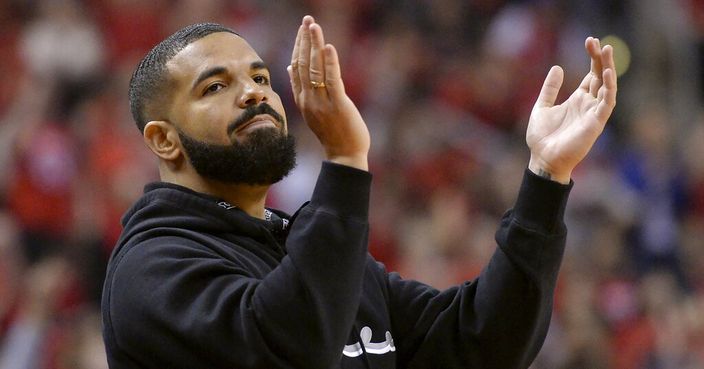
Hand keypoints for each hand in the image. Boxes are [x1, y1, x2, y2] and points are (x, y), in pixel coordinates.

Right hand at [288, 16, 369, 170]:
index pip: (296, 67)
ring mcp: (321, 102)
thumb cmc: (333, 132)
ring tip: (313, 26)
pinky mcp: (337, 105)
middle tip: (307, 20)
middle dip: (304, 40)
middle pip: (302, 64)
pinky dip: (329, 62)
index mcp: (303, 99)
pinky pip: (331, 80)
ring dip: (314, 45)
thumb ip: (303, 89)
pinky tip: (328, 47)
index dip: (298, 46)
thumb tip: (291, 68)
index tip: (302, 29)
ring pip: (314, 68)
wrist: (343, 155)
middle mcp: (309, 99)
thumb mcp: (313, 110)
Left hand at [526, 37, 616, 183]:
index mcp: (577, 100)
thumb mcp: (541, 107)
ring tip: (606, 51)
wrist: (543, 159)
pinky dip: (608, 88)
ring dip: (608, 69)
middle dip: (601, 59)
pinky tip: (606, 73)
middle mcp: (588, 105)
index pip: (590, 75)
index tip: (589, 41)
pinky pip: (607, 103)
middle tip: (598, 42)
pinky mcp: (596, 123)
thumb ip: (550, 89)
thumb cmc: (542, 138)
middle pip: (600, 77)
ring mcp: (594, 113)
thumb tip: (558, 67)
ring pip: (607, 86)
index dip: (592, 59)